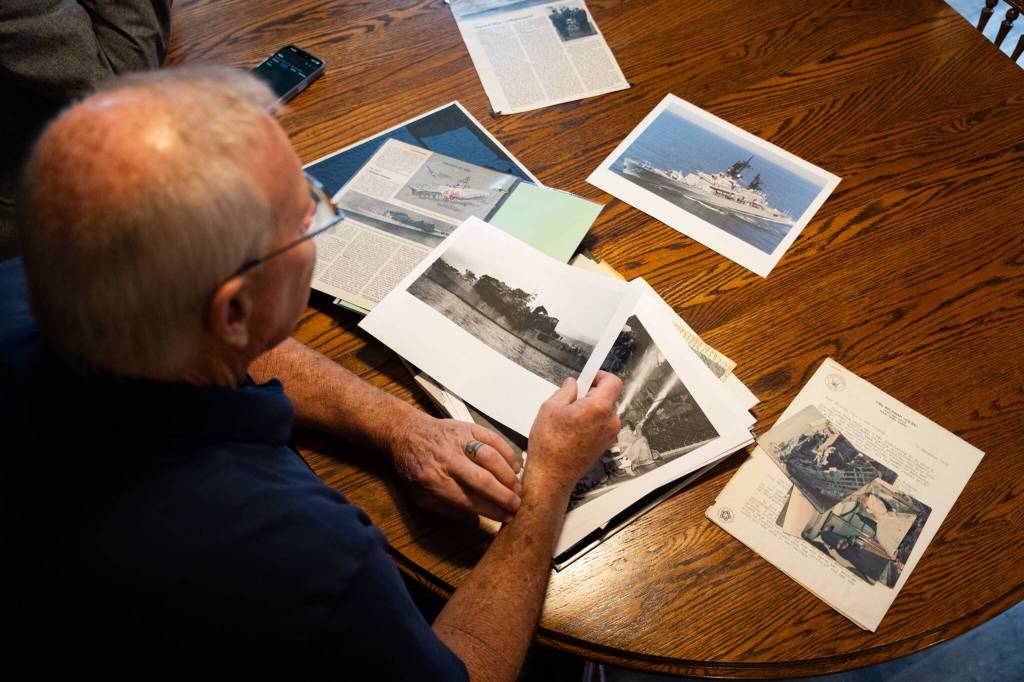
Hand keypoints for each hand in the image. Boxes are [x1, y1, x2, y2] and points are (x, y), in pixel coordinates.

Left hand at [389, 410, 522, 522]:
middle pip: (482, 480)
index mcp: (434, 481)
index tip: (508, 517)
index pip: (469, 500)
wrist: (407, 433)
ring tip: (519, 488)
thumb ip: (448, 510)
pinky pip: (493, 439)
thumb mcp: (421, 497)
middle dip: (504, 495)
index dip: (492, 510)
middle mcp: (447, 460)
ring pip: (490, 457)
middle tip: (518, 505)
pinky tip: (515, 467)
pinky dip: (508, 453)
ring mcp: (459, 440)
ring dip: (508, 474)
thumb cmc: (415, 468)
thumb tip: (477, 520)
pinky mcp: (468, 426)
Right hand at [525, 371, 622, 494]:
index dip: (600, 376)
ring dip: (590, 408)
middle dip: (591, 393)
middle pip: (608, 396)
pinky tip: (572, 429)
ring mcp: (609, 435)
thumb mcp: (550, 408)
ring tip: (568, 417)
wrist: (551, 476)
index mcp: (599, 407)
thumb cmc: (550, 446)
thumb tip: (573, 384)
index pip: (613, 381)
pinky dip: (590, 421)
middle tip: (572, 398)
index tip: (588, 377)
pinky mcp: (605, 444)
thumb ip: (566, 391)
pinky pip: (601, 424)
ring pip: (604, 411)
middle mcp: (609, 421)